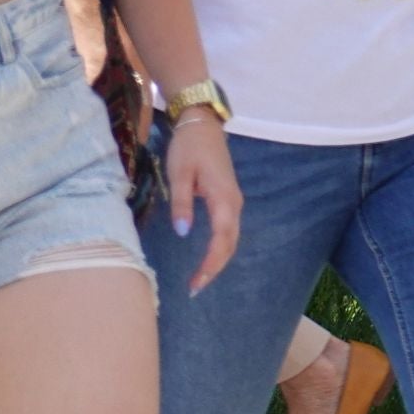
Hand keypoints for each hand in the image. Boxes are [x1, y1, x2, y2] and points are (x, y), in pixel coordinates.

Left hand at [166, 117, 241, 294]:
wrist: (203, 125)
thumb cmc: (189, 147)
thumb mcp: (179, 173)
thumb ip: (182, 203)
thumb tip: (183, 233)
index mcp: (223, 199)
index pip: (222, 240)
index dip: (210, 264)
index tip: (195, 283)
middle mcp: (234, 203)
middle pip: (230, 243)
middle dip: (215, 268)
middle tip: (195, 289)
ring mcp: (233, 201)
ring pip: (231, 238)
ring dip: (218, 259)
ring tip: (200, 278)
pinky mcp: (228, 199)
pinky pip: (228, 229)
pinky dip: (220, 247)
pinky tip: (207, 256)